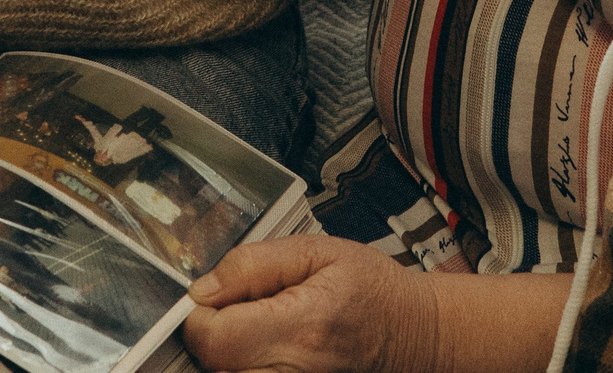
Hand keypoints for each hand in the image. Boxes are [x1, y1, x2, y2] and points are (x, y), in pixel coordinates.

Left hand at [182, 236, 438, 372]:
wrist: (412, 332)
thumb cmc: (370, 288)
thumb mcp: (318, 251)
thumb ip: (254, 264)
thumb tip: (203, 289)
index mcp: (299, 326)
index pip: (212, 337)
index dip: (199, 315)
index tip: (216, 298)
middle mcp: (293, 372)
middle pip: (213, 368)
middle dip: (211, 339)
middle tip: (237, 314)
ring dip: (226, 356)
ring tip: (253, 333)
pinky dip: (245, 366)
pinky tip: (263, 349)